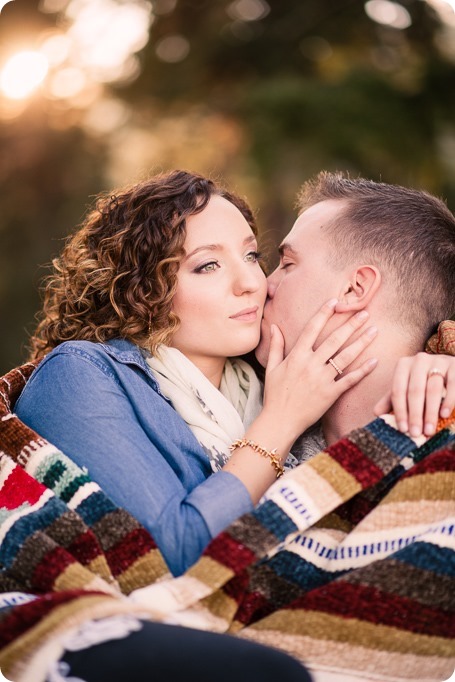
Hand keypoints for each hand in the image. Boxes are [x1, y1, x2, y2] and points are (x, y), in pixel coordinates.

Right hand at [261, 298, 377, 443]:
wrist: (280, 421)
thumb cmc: (275, 395)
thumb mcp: (271, 368)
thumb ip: (276, 346)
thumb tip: (274, 326)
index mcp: (296, 356)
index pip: (312, 329)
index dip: (324, 314)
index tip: (335, 301)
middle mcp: (310, 365)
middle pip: (334, 340)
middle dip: (350, 325)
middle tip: (365, 313)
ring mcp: (322, 379)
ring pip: (345, 357)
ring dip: (361, 343)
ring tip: (374, 331)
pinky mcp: (330, 394)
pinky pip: (349, 380)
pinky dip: (363, 371)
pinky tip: (375, 361)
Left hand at [374, 352, 454, 436]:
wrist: (450, 368)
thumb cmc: (425, 382)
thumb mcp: (407, 388)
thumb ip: (392, 399)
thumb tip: (376, 413)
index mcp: (403, 365)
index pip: (398, 390)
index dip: (400, 411)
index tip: (403, 429)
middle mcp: (419, 360)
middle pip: (415, 390)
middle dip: (415, 414)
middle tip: (416, 433)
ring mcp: (439, 360)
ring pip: (433, 388)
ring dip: (430, 411)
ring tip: (429, 430)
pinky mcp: (454, 365)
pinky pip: (452, 384)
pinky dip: (448, 400)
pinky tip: (444, 415)